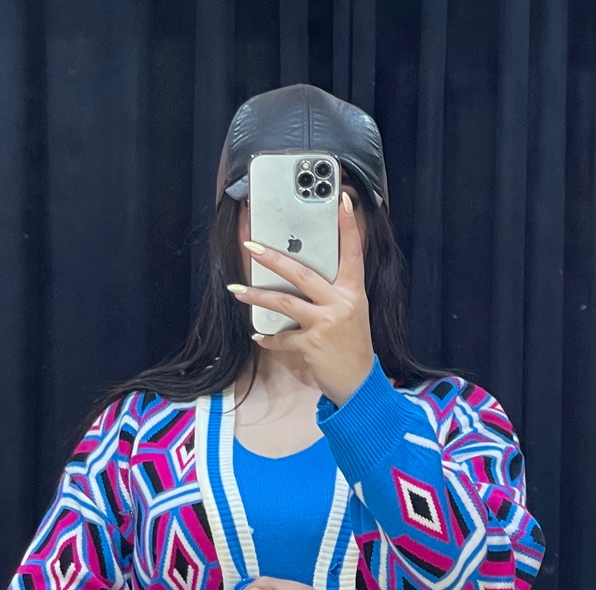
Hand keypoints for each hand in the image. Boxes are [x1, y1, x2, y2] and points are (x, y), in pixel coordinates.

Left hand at [229, 193, 374, 406]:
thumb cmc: (352, 347)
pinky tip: (259, 337)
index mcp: (353, 292)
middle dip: (273, 259)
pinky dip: (269, 339)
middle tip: (252, 247)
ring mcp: (325, 324)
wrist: (358, 384)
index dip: (348, 226)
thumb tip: (303, 278)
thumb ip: (333, 294)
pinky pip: (282, 338)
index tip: (341, 200)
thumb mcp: (352, 314)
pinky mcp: (312, 344)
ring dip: (257, 296)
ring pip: (285, 302)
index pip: (353, 252)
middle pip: (302, 273)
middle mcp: (340, 303)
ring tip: (237, 290)